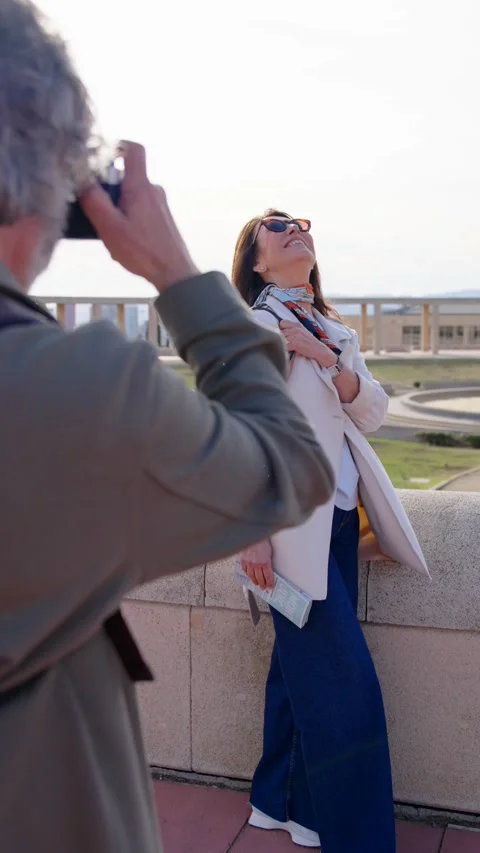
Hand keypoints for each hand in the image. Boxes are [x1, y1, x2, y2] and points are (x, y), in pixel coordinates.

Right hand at [79, 141, 198, 292]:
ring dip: (117, 209)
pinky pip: (140, 209)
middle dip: (109, 190)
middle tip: (100, 212)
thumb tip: (82, 179)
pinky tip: (124, 240)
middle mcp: (153, 190)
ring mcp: (160, 204)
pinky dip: (128, 219)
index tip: (101, 155)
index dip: (117, 145)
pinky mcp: (162, 218)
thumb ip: (94, 200)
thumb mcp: (110, 226)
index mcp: (141, 186)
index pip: (133, 150)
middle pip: (126, 176)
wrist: (174, 273)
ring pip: (132, 195)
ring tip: (112, 232)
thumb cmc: (143, 251)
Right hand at [240, 539, 273, 590]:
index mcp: (265, 562)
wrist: (252, 535)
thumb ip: (268, 560)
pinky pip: (245, 570)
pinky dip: (247, 574)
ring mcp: (249, 563)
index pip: (268, 576)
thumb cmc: (261, 540)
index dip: (269, 583)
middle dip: (262, 584)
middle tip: (264, 588)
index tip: (270, 587)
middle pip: (260, 578)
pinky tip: (249, 576)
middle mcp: (257, 564)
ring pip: (252, 576)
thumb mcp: (269, 551)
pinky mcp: (243, 560)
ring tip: (257, 584)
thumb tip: (268, 567)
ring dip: (255, 581)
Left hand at [279, 320, 336, 367]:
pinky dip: (284, 350)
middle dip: (279, 338)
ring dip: (281, 345)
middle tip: (280, 344)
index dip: (280, 329)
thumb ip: (293, 331)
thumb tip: (280, 333)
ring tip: (282, 349)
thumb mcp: (302, 333)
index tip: (281, 336)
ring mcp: (296, 335)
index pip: (282, 323)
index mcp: (297, 325)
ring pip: (281, 339)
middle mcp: (296, 328)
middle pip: (280, 332)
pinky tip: (286, 352)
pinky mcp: (296, 343)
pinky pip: (285, 346)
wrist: (320, 351)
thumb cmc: (310, 344)